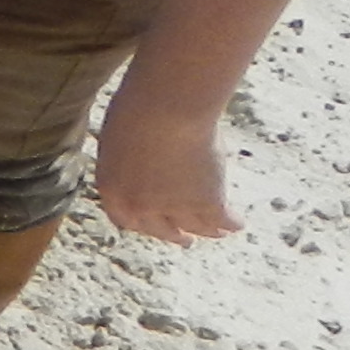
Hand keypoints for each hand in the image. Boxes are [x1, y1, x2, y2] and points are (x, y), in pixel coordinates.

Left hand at [91, 86, 238, 241]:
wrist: (166, 110)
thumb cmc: (138, 108)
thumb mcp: (118, 136)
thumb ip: (126, 156)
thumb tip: (136, 155)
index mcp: (112, 190)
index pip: (126, 219)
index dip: (143, 223)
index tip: (153, 226)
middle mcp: (141, 207)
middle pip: (160, 229)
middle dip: (174, 236)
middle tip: (185, 240)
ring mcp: (175, 208)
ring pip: (195, 227)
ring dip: (208, 231)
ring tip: (218, 232)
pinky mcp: (207, 204)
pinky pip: (221, 220)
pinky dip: (231, 223)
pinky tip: (237, 223)